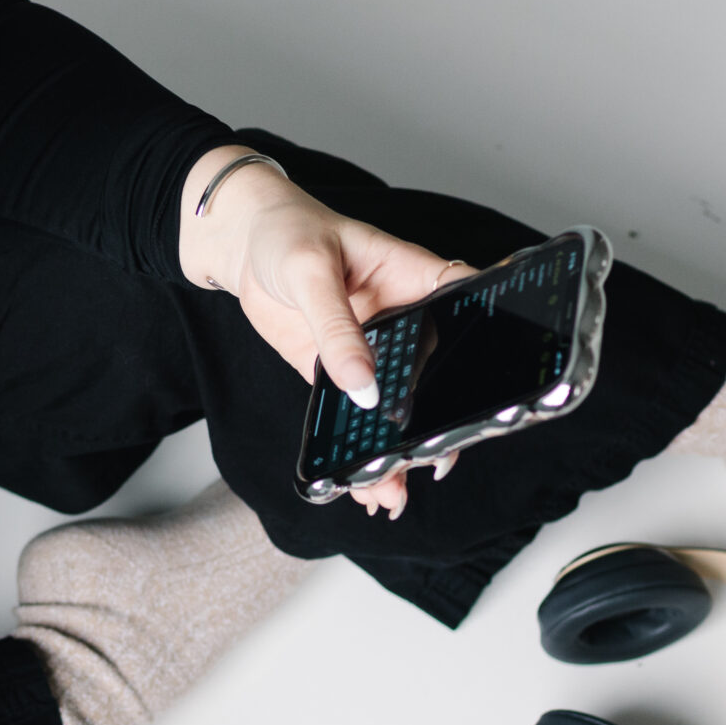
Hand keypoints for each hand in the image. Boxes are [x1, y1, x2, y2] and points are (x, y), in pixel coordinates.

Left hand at [179, 147, 481, 517]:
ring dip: (397, 449)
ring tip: (392, 493)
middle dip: (437, 423)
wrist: (237, 241)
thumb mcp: (311, 272)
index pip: (468, 313)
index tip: (487, 399)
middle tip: (432, 463)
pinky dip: (359, 447)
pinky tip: (363, 482)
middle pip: (438, 375)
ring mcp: (371, 347)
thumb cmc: (285, 231)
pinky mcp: (335, 369)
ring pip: (398, 405)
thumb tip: (362, 386)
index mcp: (413, 279)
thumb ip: (337, 329)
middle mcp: (401, 317)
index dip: (487, 352)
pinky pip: (354, 414)